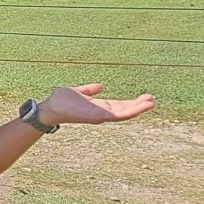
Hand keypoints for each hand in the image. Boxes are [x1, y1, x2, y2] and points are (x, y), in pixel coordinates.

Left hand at [38, 85, 154, 126]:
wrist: (51, 107)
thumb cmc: (61, 101)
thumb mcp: (79, 92)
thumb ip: (89, 90)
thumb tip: (100, 86)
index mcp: (99, 107)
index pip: (120, 106)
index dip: (133, 103)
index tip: (145, 98)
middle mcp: (102, 113)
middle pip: (125, 110)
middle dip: (139, 106)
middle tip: (153, 100)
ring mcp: (101, 116)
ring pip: (124, 114)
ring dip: (138, 109)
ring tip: (151, 103)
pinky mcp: (98, 117)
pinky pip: (116, 116)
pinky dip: (128, 113)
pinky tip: (138, 109)